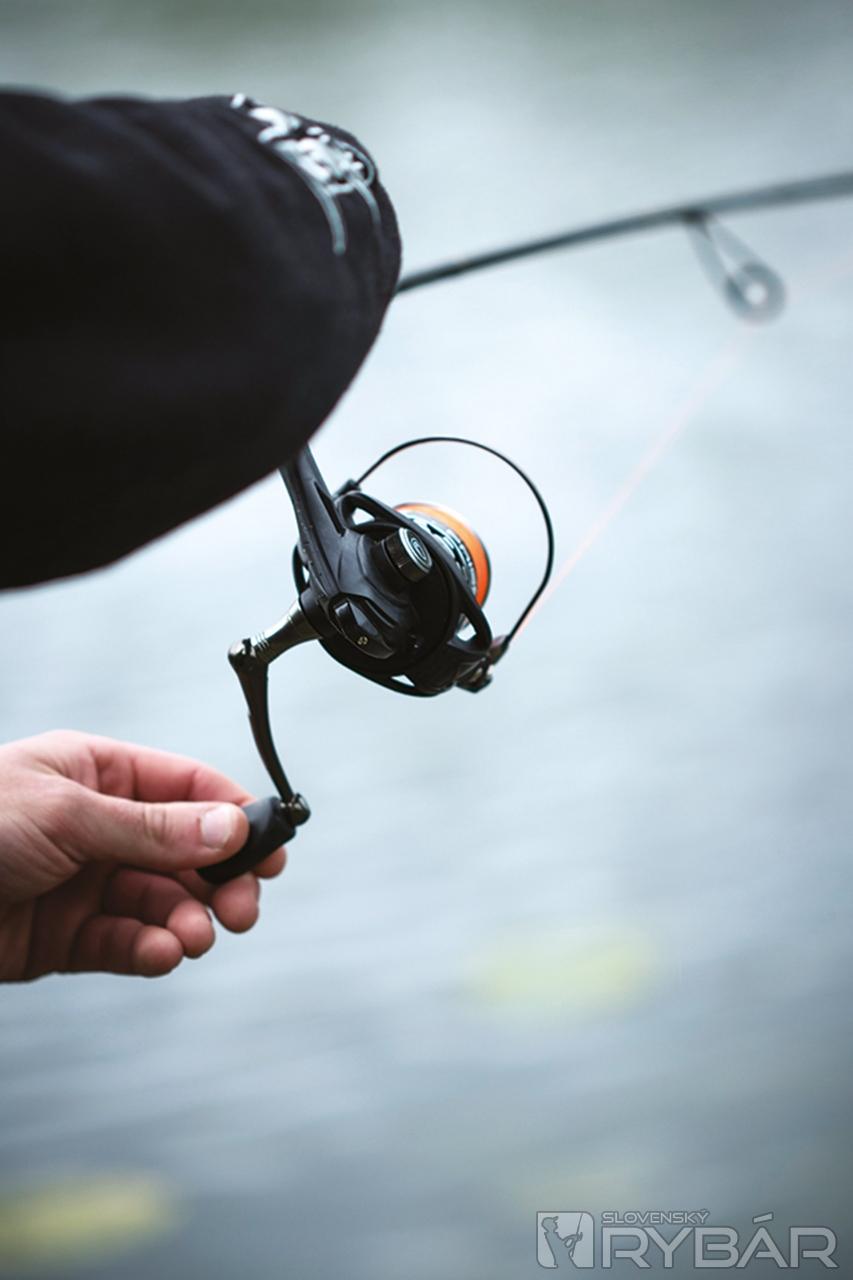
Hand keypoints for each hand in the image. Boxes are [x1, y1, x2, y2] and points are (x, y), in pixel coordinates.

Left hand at [0, 730, 284, 980]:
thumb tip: (231, 826)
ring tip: (196, 937)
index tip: (273, 849)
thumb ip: (152, 827)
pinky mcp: (64, 939)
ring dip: (186, 920)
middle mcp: (97, 826)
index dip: (234, 815)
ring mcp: (82, 883)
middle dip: (219, 880)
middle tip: (243, 909)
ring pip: (159, 902)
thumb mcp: (67, 814)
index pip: (186, 786)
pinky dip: (149, 950)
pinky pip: (123, 943)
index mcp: (98, 773)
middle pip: (183, 851)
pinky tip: (162, 954)